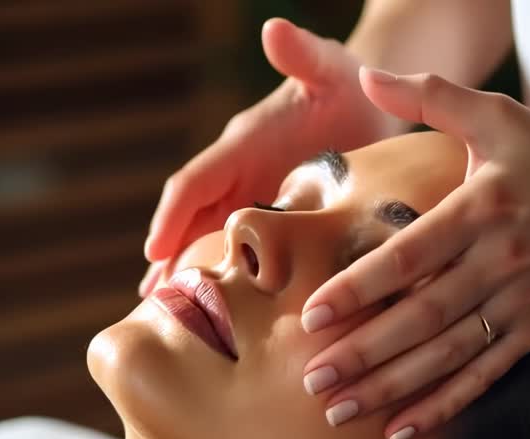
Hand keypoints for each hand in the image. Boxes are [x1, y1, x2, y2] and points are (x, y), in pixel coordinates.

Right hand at [139, 18, 403, 296]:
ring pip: (209, 241)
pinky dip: (226, 279)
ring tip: (172, 319)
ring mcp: (254, 198)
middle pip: (190, 222)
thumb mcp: (332, 68)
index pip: (194, 183)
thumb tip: (274, 29)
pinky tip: (224, 315)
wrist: (377, 102)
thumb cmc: (355, 84)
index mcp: (243, 144)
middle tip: (151, 306)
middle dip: (168, 260)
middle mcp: (239, 174)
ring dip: (189, 275)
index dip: (171, 217)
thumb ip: (304, 53)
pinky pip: (242, 251)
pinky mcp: (276, 217)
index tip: (153, 252)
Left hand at [301, 69, 529, 438]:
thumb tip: (372, 75)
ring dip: (389, 387)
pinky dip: (440, 406)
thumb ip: (435, 96)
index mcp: (484, 210)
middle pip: (421, 319)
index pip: (412, 256)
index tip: (313, 314)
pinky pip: (482, 378)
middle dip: (362, 353)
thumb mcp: (503, 117)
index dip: (361, 287)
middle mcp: (499, 265)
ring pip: (445, 356)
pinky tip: (398, 428)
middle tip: (310, 377)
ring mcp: (519, 307)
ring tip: (337, 409)